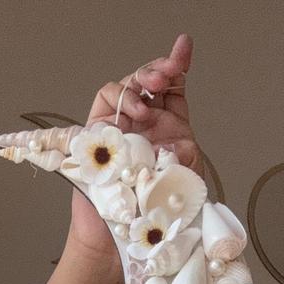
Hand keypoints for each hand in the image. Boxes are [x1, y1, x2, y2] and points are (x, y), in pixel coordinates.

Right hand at [67, 34, 199, 260]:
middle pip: (152, 81)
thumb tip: (180, 142)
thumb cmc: (153, 213)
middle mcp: (145, 123)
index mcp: (168, 128)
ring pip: (130, 84)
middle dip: (161, 68)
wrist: (121, 235)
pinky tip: (135, 112)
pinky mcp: (98, 130)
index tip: (184, 48)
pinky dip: (121, 96)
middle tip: (168, 73)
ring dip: (143, 79)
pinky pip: (107, 99)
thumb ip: (185, 157)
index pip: (174, 89)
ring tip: (153, 90)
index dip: (179, 64)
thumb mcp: (181, 181)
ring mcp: (121, 125)